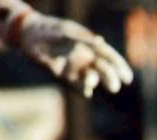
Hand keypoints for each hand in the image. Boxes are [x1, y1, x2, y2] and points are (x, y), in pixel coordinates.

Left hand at [14, 14, 132, 97]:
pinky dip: (81, 88)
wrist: (28, 35)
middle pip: (102, 69)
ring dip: (93, 82)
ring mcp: (75, 66)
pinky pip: (75, 84)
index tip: (128, 78)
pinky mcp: (63, 74)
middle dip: (109, 78)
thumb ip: (83, 38)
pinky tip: (87, 93)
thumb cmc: (49, 30)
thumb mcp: (67, 31)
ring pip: (90, 77)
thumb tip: (101, 41)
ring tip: (92, 85)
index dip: (119, 67)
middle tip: (115, 87)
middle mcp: (85, 57)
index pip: (109, 57)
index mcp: (89, 45)